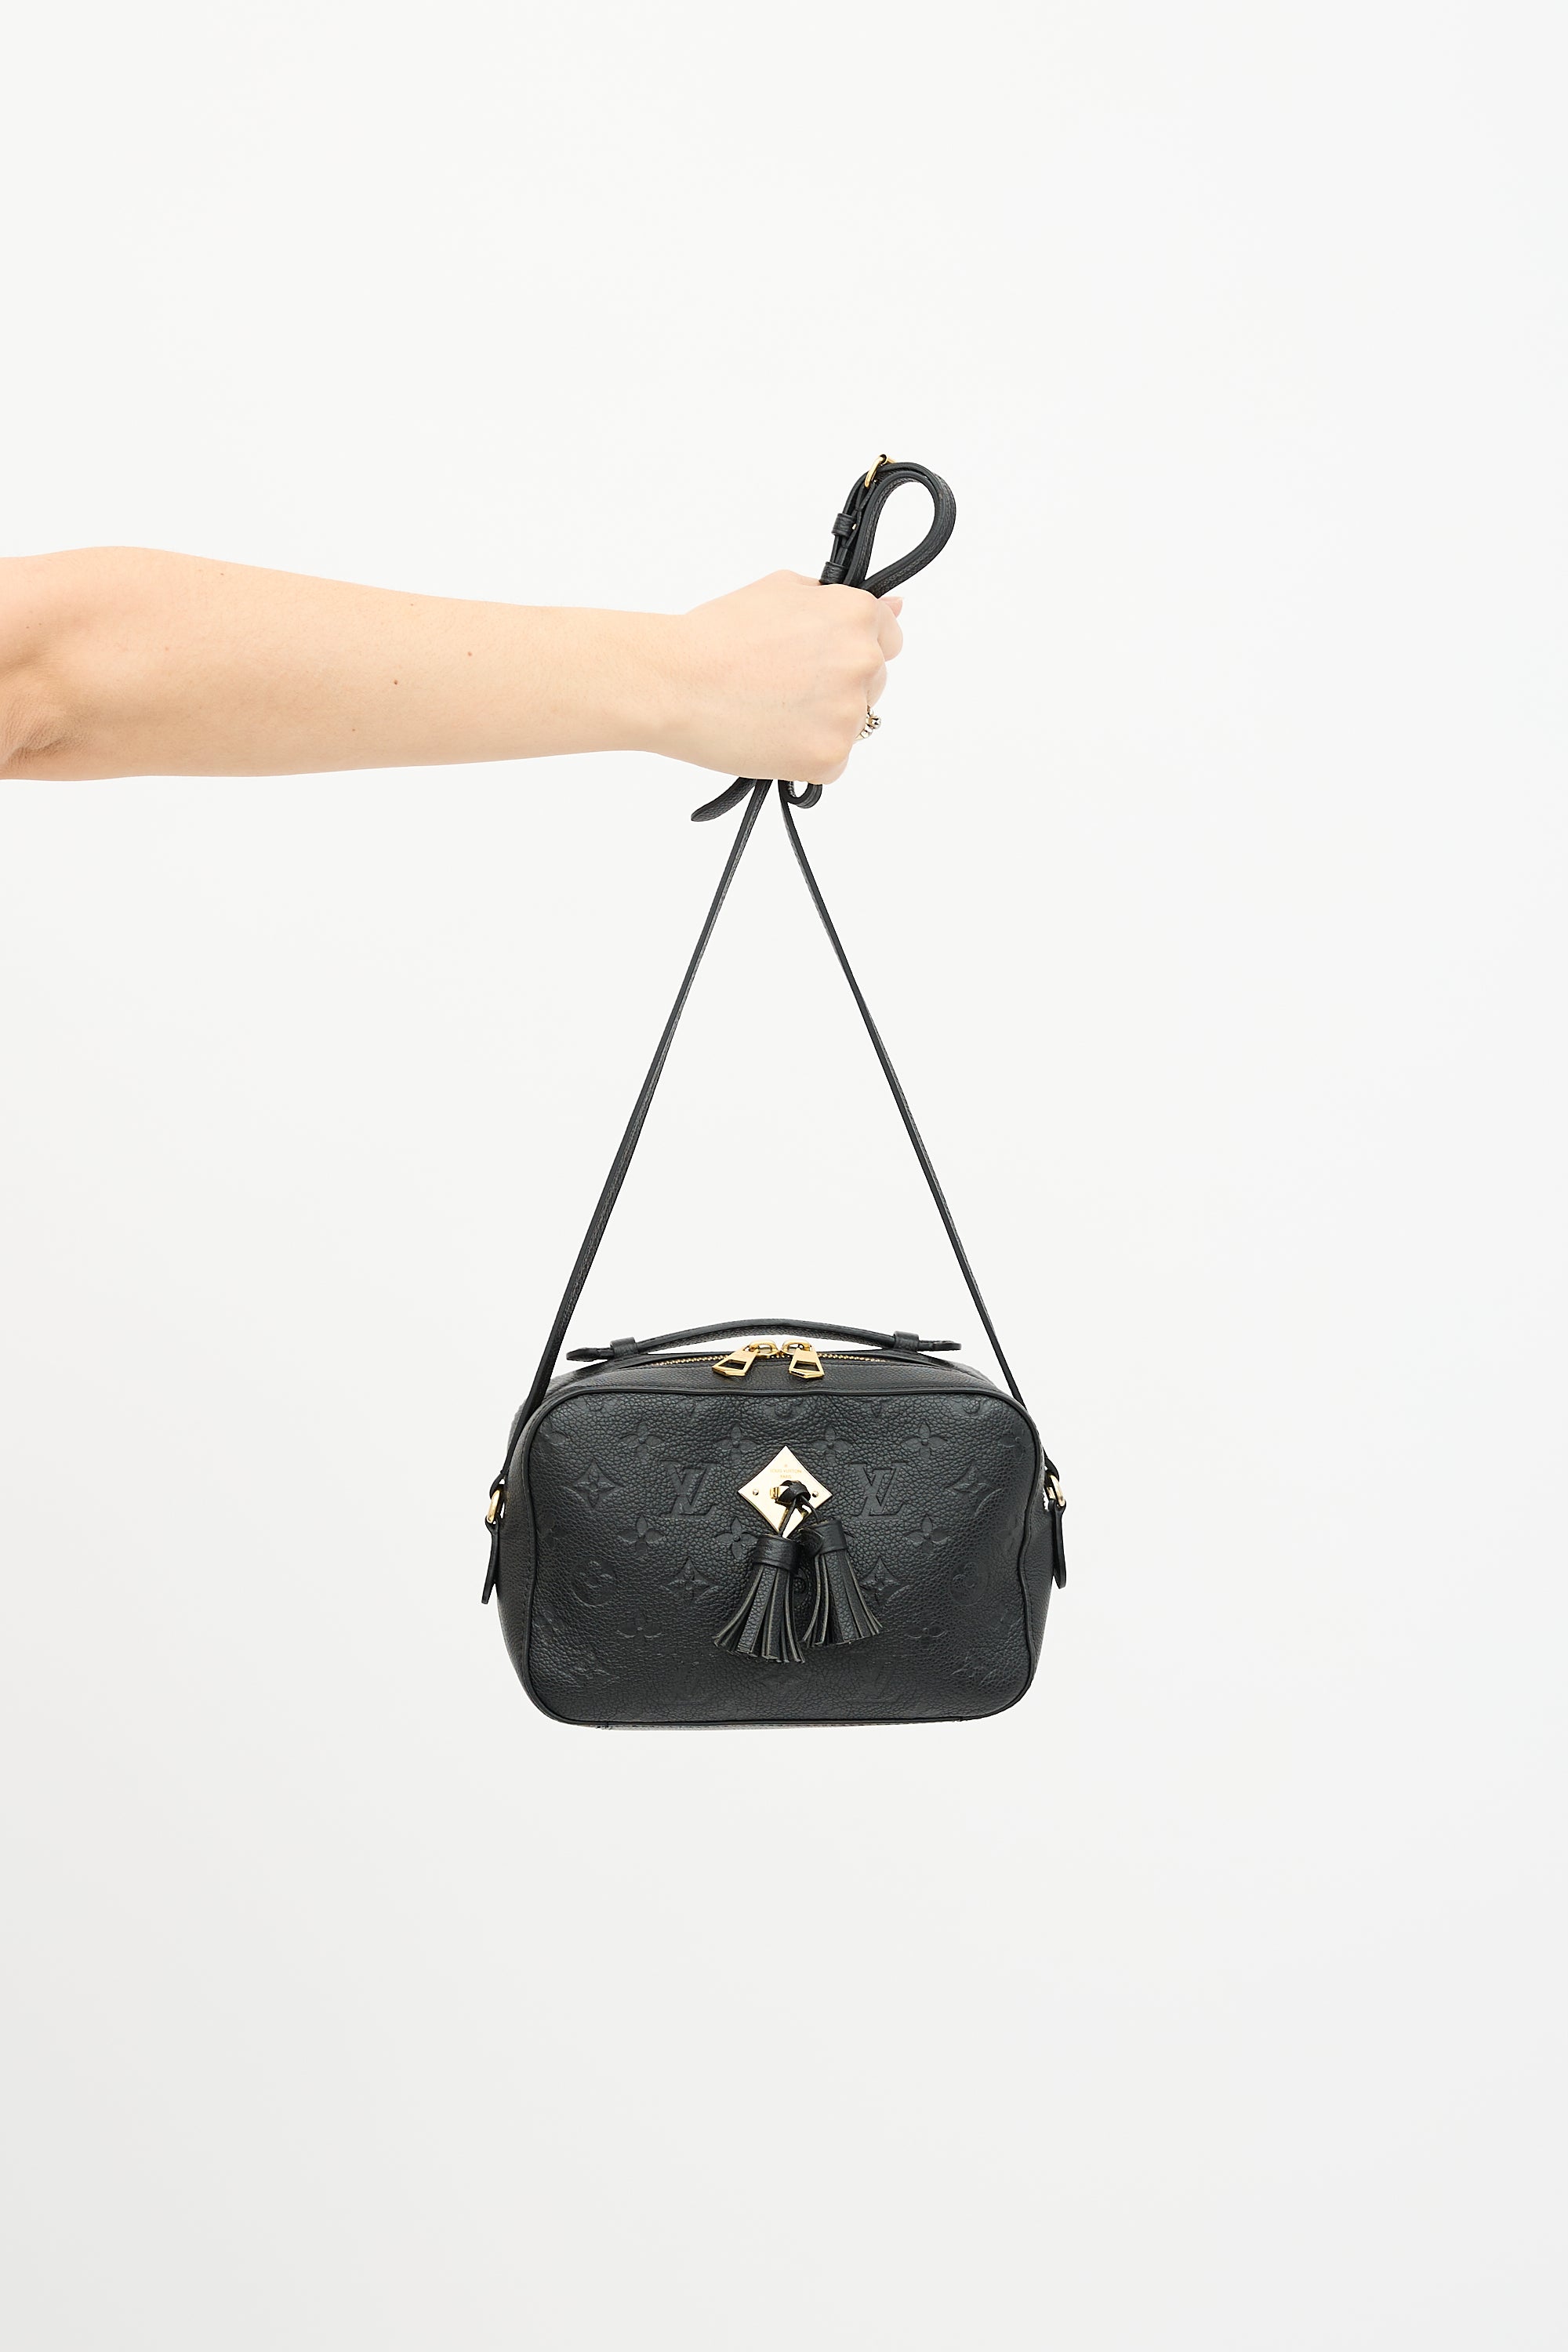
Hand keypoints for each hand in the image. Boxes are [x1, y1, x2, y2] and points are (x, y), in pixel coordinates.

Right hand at [652, 570, 903, 784]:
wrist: (675, 683)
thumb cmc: (718, 634)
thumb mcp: (781, 590)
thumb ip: (839, 600)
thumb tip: (895, 607)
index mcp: (856, 617)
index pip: (889, 636)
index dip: (853, 645)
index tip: (824, 657)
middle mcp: (862, 663)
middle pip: (872, 682)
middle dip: (837, 684)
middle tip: (783, 683)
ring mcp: (849, 715)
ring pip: (853, 723)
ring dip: (821, 720)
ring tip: (770, 708)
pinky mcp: (829, 758)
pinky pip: (832, 760)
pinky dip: (805, 754)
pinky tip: (770, 734)